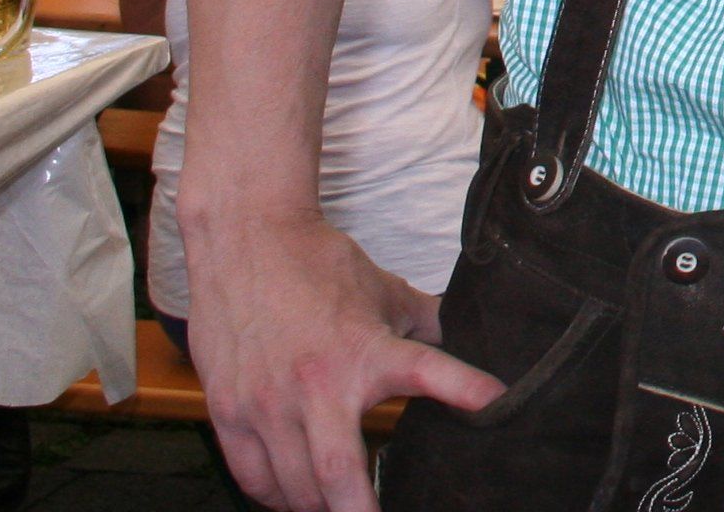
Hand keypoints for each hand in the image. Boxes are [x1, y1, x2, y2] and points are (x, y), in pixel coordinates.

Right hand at [189, 208, 500, 510]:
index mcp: (365, 350)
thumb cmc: (318, 267)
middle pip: (335, 476)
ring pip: (293, 487)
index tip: (495, 403)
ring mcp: (266, 402)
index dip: (465, 389)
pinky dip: (275, 497)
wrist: (246, 239)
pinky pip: (252, 476)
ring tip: (340, 510)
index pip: (427, 373)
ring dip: (319, 508)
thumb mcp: (385, 292)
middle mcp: (315, 383)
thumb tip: (470, 340)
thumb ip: (426, 327)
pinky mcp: (228, 410)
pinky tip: (294, 499)